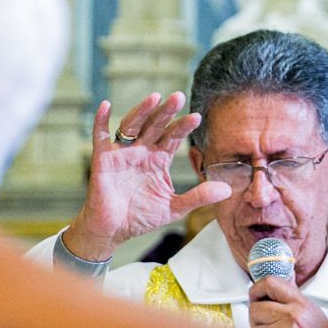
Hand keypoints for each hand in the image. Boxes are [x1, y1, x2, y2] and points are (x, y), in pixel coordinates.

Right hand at [60, 94, 228, 262]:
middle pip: (155, 125)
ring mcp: (122, 153)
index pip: (173, 137)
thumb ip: (199, 196)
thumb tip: (227, 189)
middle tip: (179, 97)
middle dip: (167, 111)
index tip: (197, 117)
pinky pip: (100, 136)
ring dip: (142, 111)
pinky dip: (101, 121)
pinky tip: (106, 106)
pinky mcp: (103, 159)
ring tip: (155, 98)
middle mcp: (142, 151)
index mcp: (159, 159)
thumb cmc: (141, 216)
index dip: (183, 127)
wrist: (113, 231)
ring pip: (132, 126)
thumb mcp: (174, 207)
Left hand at [248, 275, 327, 327]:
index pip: (271, 282)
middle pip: (255, 308)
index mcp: (303, 304)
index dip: (258, 289)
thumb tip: (269, 288)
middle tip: (270, 327)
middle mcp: (294, 316)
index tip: (256, 295)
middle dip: (258, 319)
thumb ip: (291, 301)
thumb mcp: (311, 316)